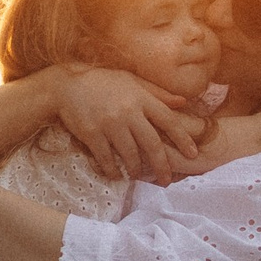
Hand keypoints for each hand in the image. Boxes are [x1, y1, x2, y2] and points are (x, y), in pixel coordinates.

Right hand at [53, 66, 206, 181]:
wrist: (67, 85)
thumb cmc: (102, 82)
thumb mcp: (132, 80)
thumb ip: (157, 92)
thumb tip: (183, 102)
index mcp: (141, 98)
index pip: (168, 121)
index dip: (183, 139)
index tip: (193, 154)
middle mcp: (128, 112)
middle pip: (152, 144)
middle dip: (162, 165)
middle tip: (166, 180)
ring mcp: (110, 124)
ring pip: (130, 154)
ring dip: (137, 169)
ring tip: (138, 175)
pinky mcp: (92, 134)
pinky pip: (106, 159)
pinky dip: (112, 170)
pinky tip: (116, 175)